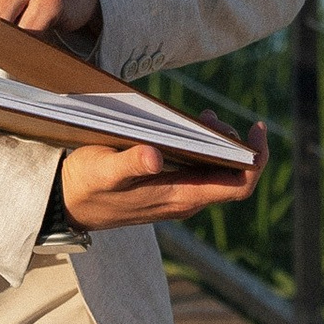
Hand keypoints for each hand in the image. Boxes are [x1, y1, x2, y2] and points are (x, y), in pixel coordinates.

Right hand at [58, 119, 269, 231]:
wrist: (66, 206)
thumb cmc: (85, 185)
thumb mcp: (103, 169)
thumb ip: (130, 163)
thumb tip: (155, 156)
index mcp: (179, 197)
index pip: (238, 186)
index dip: (256, 161)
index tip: (257, 132)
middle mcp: (186, 202)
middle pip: (232, 177)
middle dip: (234, 145)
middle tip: (213, 117)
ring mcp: (179, 198)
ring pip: (217, 174)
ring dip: (218, 146)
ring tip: (204, 118)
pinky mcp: (169, 192)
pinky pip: (200, 173)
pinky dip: (204, 150)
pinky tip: (191, 130)